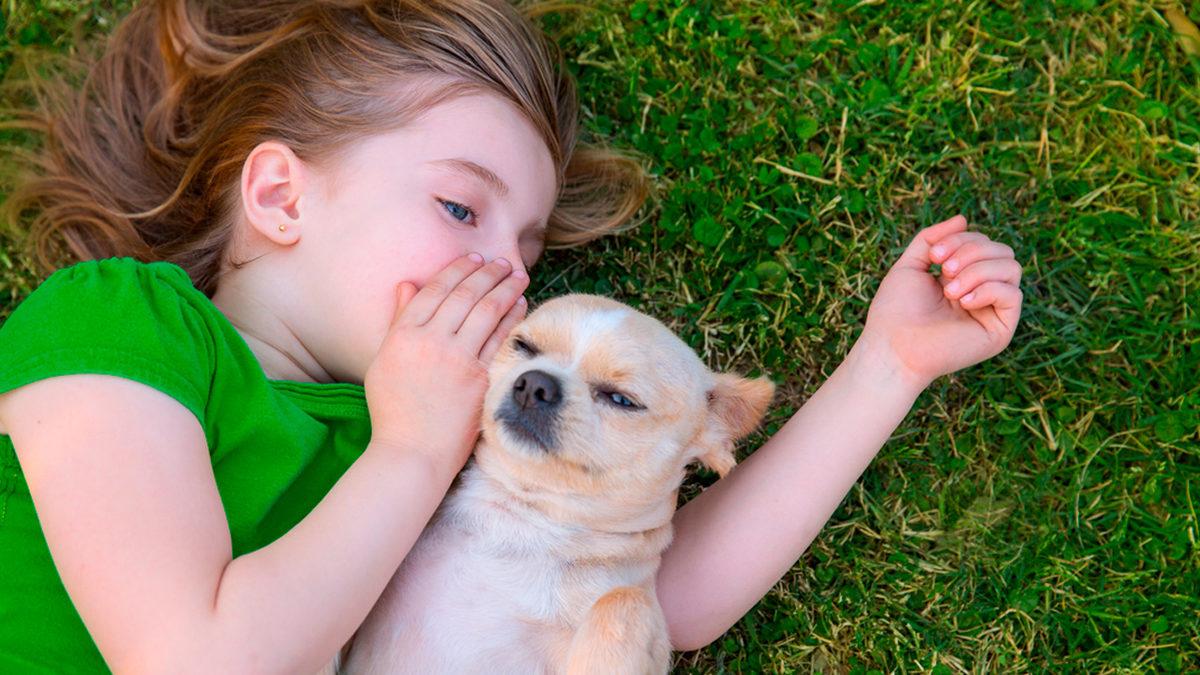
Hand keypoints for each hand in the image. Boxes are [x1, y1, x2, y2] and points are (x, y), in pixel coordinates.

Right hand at [364, 253, 529, 471]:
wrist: (413, 451)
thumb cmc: (394, 409)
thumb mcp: (385, 360)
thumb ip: (398, 320)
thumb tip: (408, 284)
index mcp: (403, 335)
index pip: (435, 290)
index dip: (457, 270)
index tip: (473, 259)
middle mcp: (431, 341)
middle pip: (465, 295)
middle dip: (487, 272)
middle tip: (503, 262)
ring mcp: (457, 359)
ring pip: (487, 311)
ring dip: (505, 288)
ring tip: (518, 275)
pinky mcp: (480, 377)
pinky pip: (501, 339)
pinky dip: (512, 317)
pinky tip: (521, 305)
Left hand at [862, 214, 1022, 387]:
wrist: (893, 347)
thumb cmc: (896, 311)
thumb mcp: (910, 265)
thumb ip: (932, 239)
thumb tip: (963, 218)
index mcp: (963, 278)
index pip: (983, 243)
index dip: (962, 240)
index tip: (934, 255)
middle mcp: (981, 293)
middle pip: (1002, 251)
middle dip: (972, 251)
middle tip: (944, 271)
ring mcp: (992, 311)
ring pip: (1011, 267)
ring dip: (978, 270)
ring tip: (950, 290)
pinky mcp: (1000, 330)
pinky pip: (1012, 294)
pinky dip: (988, 289)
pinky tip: (963, 302)